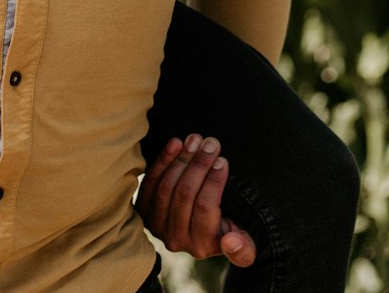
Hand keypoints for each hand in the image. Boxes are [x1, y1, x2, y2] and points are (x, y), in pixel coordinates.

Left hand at [137, 134, 255, 264]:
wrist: (198, 228)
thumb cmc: (226, 230)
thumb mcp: (243, 243)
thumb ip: (244, 250)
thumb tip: (232, 242)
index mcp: (202, 245)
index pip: (205, 207)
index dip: (213, 181)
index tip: (223, 160)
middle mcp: (176, 240)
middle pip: (185, 193)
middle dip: (199, 164)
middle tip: (211, 142)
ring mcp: (157, 225)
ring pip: (167, 185)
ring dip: (182, 158)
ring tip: (196, 139)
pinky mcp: (143, 210)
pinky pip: (151, 180)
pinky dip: (163, 159)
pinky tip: (176, 142)